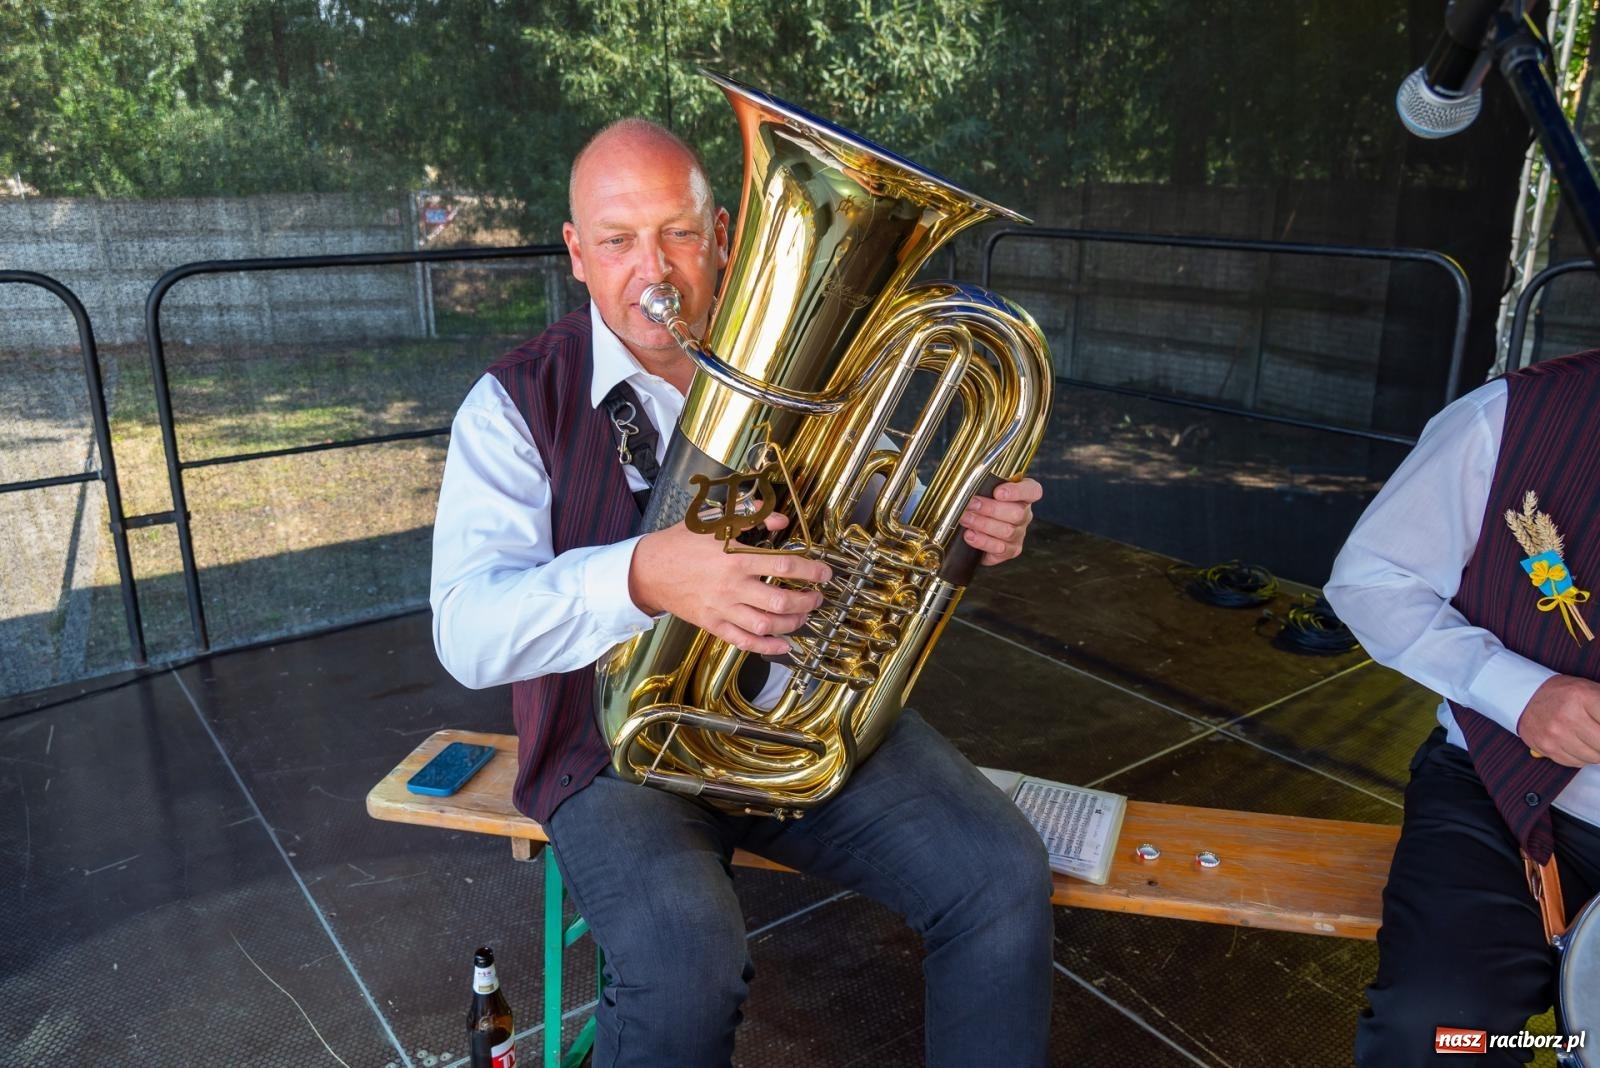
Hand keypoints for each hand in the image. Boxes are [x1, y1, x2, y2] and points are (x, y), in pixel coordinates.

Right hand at [628, 512, 832, 655]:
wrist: (650, 569)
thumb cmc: (682, 542)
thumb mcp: (715, 519)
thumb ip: (750, 516)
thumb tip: (781, 519)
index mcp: (735, 556)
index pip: (784, 565)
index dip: (810, 570)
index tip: (825, 573)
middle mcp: (732, 585)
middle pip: (780, 601)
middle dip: (807, 601)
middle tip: (817, 597)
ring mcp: (722, 608)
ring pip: (766, 625)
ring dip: (792, 623)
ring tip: (804, 616)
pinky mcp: (713, 624)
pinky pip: (744, 641)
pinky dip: (767, 647)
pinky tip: (783, 645)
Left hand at [960, 477, 1041, 566]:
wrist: (977, 533)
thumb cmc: (982, 506)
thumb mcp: (985, 491)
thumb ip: (984, 486)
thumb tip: (969, 486)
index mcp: (1023, 496)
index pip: (1033, 491)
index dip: (1018, 492)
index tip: (998, 492)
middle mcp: (1024, 515)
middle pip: (1018, 513)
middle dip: (990, 509)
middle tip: (971, 505)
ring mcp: (1019, 534)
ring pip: (1008, 531)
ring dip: (983, 524)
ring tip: (966, 519)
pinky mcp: (1011, 551)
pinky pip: (1000, 548)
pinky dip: (982, 541)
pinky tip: (970, 535)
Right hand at [1517, 674, 1599, 766]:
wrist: (1526, 697)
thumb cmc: (1564, 694)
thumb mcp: (1591, 690)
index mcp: (1583, 696)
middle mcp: (1567, 716)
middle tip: (1597, 736)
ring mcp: (1555, 733)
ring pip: (1594, 757)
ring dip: (1597, 751)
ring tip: (1590, 738)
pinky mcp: (1547, 747)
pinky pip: (1577, 763)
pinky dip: (1582, 757)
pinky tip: (1577, 743)